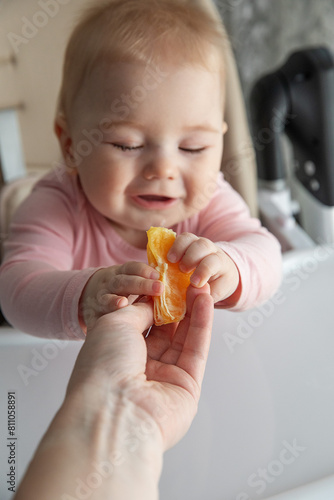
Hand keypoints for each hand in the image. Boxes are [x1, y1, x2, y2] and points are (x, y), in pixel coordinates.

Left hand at [69, 284, 213, 450]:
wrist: (113, 412)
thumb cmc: (104, 364)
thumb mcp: (115, 323)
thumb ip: (139, 310)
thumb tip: (154, 303)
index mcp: (117, 353)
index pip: (140, 323)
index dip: (154, 302)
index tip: (167, 282)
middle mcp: (139, 367)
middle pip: (164, 331)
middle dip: (176, 306)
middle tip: (188, 283)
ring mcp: (164, 378)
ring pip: (182, 339)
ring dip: (192, 311)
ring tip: (201, 286)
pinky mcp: (187, 387)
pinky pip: (195, 350)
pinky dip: (201, 325)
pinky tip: (205, 301)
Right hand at [79, 262, 163, 329]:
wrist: (89, 296)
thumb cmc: (121, 289)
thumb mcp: (131, 280)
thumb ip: (149, 281)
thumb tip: (176, 283)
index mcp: (122, 273)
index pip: (132, 268)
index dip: (144, 271)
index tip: (158, 274)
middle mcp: (110, 284)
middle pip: (124, 282)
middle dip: (141, 285)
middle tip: (158, 288)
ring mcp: (99, 299)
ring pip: (107, 298)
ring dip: (115, 301)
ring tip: (124, 304)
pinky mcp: (92, 315)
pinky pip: (95, 317)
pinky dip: (99, 320)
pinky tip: (104, 322)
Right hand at [167, 232, 239, 304]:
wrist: (220, 273)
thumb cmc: (217, 285)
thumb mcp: (215, 294)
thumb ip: (205, 294)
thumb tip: (191, 290)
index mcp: (221, 263)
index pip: (214, 261)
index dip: (203, 270)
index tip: (194, 283)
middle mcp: (211, 250)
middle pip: (203, 245)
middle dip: (191, 257)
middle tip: (182, 270)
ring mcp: (199, 243)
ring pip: (190, 238)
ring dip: (179, 248)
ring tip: (171, 261)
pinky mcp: (188, 242)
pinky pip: (180, 238)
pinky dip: (172, 245)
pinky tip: (167, 257)